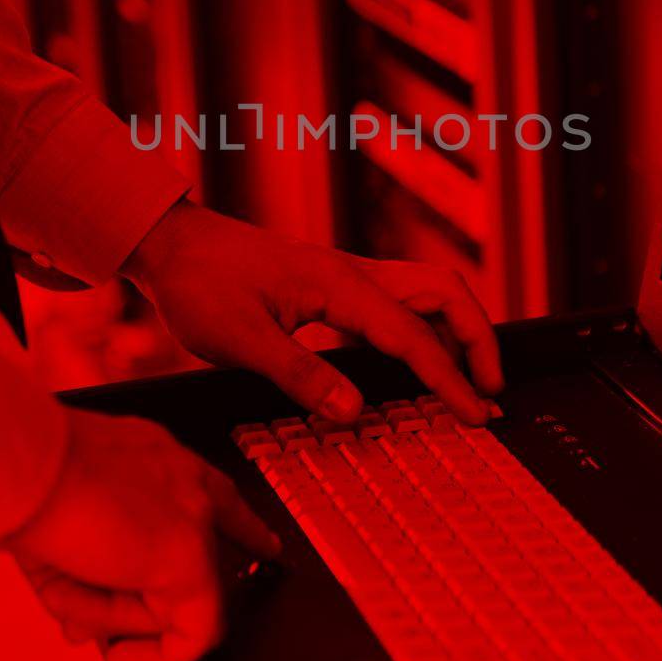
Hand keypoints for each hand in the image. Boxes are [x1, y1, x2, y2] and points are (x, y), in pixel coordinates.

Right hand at [0, 408, 278, 660]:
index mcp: (157, 458)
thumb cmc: (20, 480)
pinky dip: (155, 658)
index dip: (243, 528)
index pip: (216, 493)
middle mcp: (186, 480)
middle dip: (138, 602)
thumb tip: (86, 632)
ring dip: (113, 613)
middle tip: (94, 623)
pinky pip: (191, 634)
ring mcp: (194, 517)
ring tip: (67, 592)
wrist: (16, 465)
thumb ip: (81, 577)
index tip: (267, 548)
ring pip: (179, 598)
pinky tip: (120, 657)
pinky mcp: (188, 559)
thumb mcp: (59, 527)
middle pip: (198, 556)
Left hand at [124, 201, 503, 424]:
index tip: (476, 416)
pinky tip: (415, 365)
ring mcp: (346, 277)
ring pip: (426, 293)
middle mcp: (352, 274)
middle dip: (479, 340)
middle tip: (490, 391)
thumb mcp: (239, 341)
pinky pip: (397, 304)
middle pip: (444, 294)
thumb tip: (355, 413)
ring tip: (467, 381)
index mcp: (337, 286)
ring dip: (456, 332)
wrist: (171, 244)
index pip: (413, 336)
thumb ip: (300, 376)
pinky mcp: (332, 286)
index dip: (450, 380)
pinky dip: (423, 331)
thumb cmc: (199, 284)